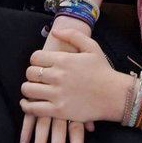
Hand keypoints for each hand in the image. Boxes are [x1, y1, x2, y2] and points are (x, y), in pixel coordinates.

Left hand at [20, 23, 115, 142]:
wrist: (114, 95)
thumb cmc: (103, 70)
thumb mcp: (91, 46)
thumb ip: (72, 35)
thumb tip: (55, 31)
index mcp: (63, 60)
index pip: (35, 57)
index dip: (36, 61)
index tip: (41, 65)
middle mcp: (58, 76)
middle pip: (30, 73)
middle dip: (32, 74)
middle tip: (38, 78)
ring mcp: (57, 94)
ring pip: (28, 90)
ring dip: (28, 89)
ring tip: (34, 90)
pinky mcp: (58, 111)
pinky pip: (33, 108)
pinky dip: (27, 106)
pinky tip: (29, 104)